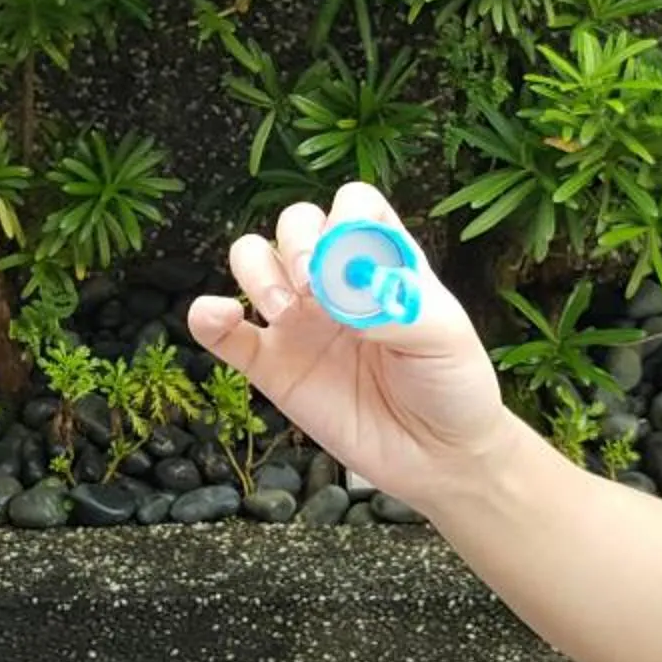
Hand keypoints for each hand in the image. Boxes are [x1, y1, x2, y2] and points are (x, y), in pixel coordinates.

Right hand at [185, 183, 517, 505]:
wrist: (440, 457)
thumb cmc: (452, 385)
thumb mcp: (444, 337)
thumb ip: (396, 306)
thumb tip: (340, 290)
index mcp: (382, 261)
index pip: (353, 205)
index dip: (346, 219)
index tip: (351, 261)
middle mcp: (335, 281)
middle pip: (295, 222)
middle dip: (296, 242)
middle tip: (312, 287)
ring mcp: (299, 321)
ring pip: (253, 260)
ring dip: (257, 272)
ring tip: (285, 312)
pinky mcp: (272, 366)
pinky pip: (224, 333)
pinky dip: (208, 317)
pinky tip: (217, 316)